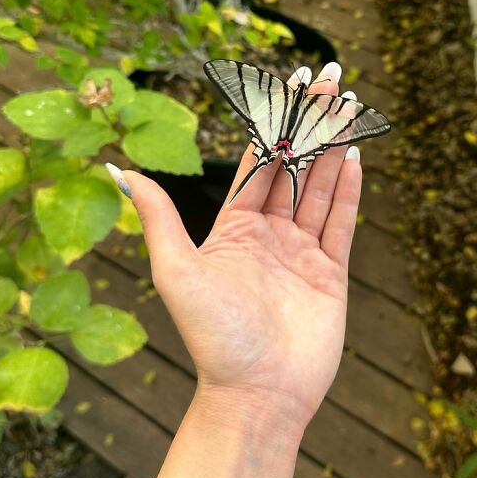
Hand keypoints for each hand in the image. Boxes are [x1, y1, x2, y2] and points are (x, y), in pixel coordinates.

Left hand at [123, 61, 361, 434]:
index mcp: (233, 231)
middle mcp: (268, 237)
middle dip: (311, 126)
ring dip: (333, 150)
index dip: (274, 125)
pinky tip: (355, 160)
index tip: (289, 88)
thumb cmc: (213, 336)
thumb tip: (120, 169)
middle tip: (331, 82)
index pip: (258, 166)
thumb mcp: (177, 270)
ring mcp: (301, 255)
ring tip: (348, 110)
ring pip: (319, 191)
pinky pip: (340, 225)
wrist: (257, 395)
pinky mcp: (330, 275)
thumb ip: (159, 217)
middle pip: (293, 170)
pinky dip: (348, 193)